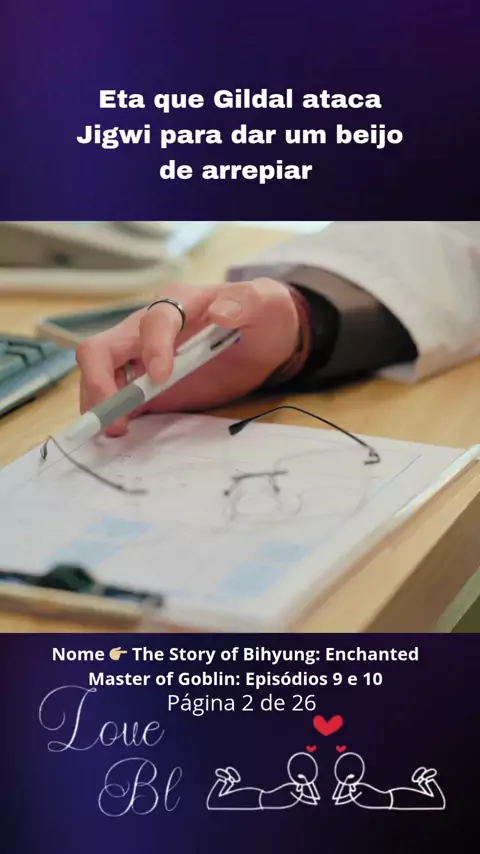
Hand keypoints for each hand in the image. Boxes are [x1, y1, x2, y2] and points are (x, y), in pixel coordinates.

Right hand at [76, 279, 299, 436]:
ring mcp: (142, 358)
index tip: (161, 377)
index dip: (152, 348)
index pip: (153, 321)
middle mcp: (148, 328)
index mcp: (177, 302)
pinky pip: (118, 398)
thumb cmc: (264, 315)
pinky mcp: (148, 386)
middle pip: (102, 348)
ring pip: (100, 375)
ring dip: (98, 403)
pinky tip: (118, 432)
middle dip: (99, 381)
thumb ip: (246, 303)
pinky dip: (112, 414)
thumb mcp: (266, 303)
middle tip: (113, 416)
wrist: (268, 340)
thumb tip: (222, 312)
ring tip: (113, 430)